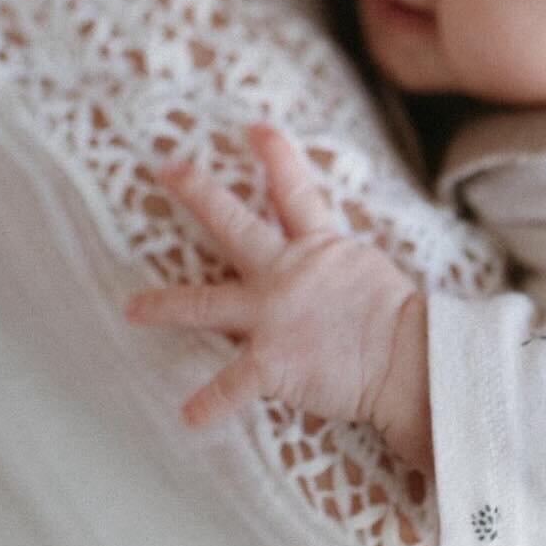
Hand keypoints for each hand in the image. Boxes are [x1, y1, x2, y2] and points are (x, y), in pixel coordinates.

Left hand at [125, 125, 431, 466]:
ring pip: (208, 304)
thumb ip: (342, 270)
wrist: (411, 359)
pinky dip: (209, 403)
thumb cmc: (405, 325)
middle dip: (200, 194)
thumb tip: (339, 275)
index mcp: (319, 249)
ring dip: (167, 306)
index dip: (276, 157)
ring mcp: (274, 315)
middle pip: (235, 224)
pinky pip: (231, 385)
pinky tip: (188, 416)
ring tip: (134, 309)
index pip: (295, 192)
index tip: (256, 129)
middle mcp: (288, 273)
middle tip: (168, 170)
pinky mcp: (272, 361)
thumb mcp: (371, 276)